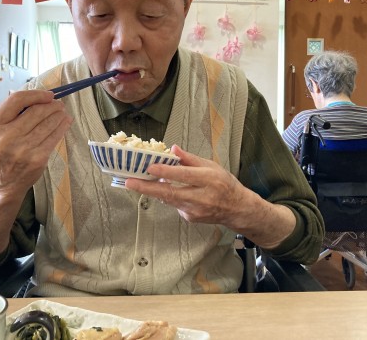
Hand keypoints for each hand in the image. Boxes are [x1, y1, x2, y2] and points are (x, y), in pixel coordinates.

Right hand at [0, 89, 72, 255]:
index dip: (36, 94)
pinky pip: (54, 137)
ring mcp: (23, 149)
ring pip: (48, 123)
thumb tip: (41, 96)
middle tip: (59, 104)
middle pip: (36, 111)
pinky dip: (62, 126)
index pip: (17, 100)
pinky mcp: (37, 158)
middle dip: (52, 105)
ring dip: (59, 114)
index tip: (48, 94)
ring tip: (63, 111)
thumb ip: (13, 112)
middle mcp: (6, 137)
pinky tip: (66, 121)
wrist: (4, 181)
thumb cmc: (3, 150)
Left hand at [125, 145, 244, 224]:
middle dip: (147, 188)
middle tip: (130, 183)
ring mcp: (195, 210)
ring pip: (169, 199)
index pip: (184, 175)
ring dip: (152, 191)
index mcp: (209, 179)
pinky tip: (166, 189)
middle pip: (171, 192)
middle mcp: (202, 197)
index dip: (166, 171)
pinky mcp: (190, 218)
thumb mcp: (212, 166)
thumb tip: (173, 149)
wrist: (237, 209)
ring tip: (136, 182)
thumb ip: (191, 159)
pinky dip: (167, 196)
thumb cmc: (225, 184)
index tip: (150, 167)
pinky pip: (174, 204)